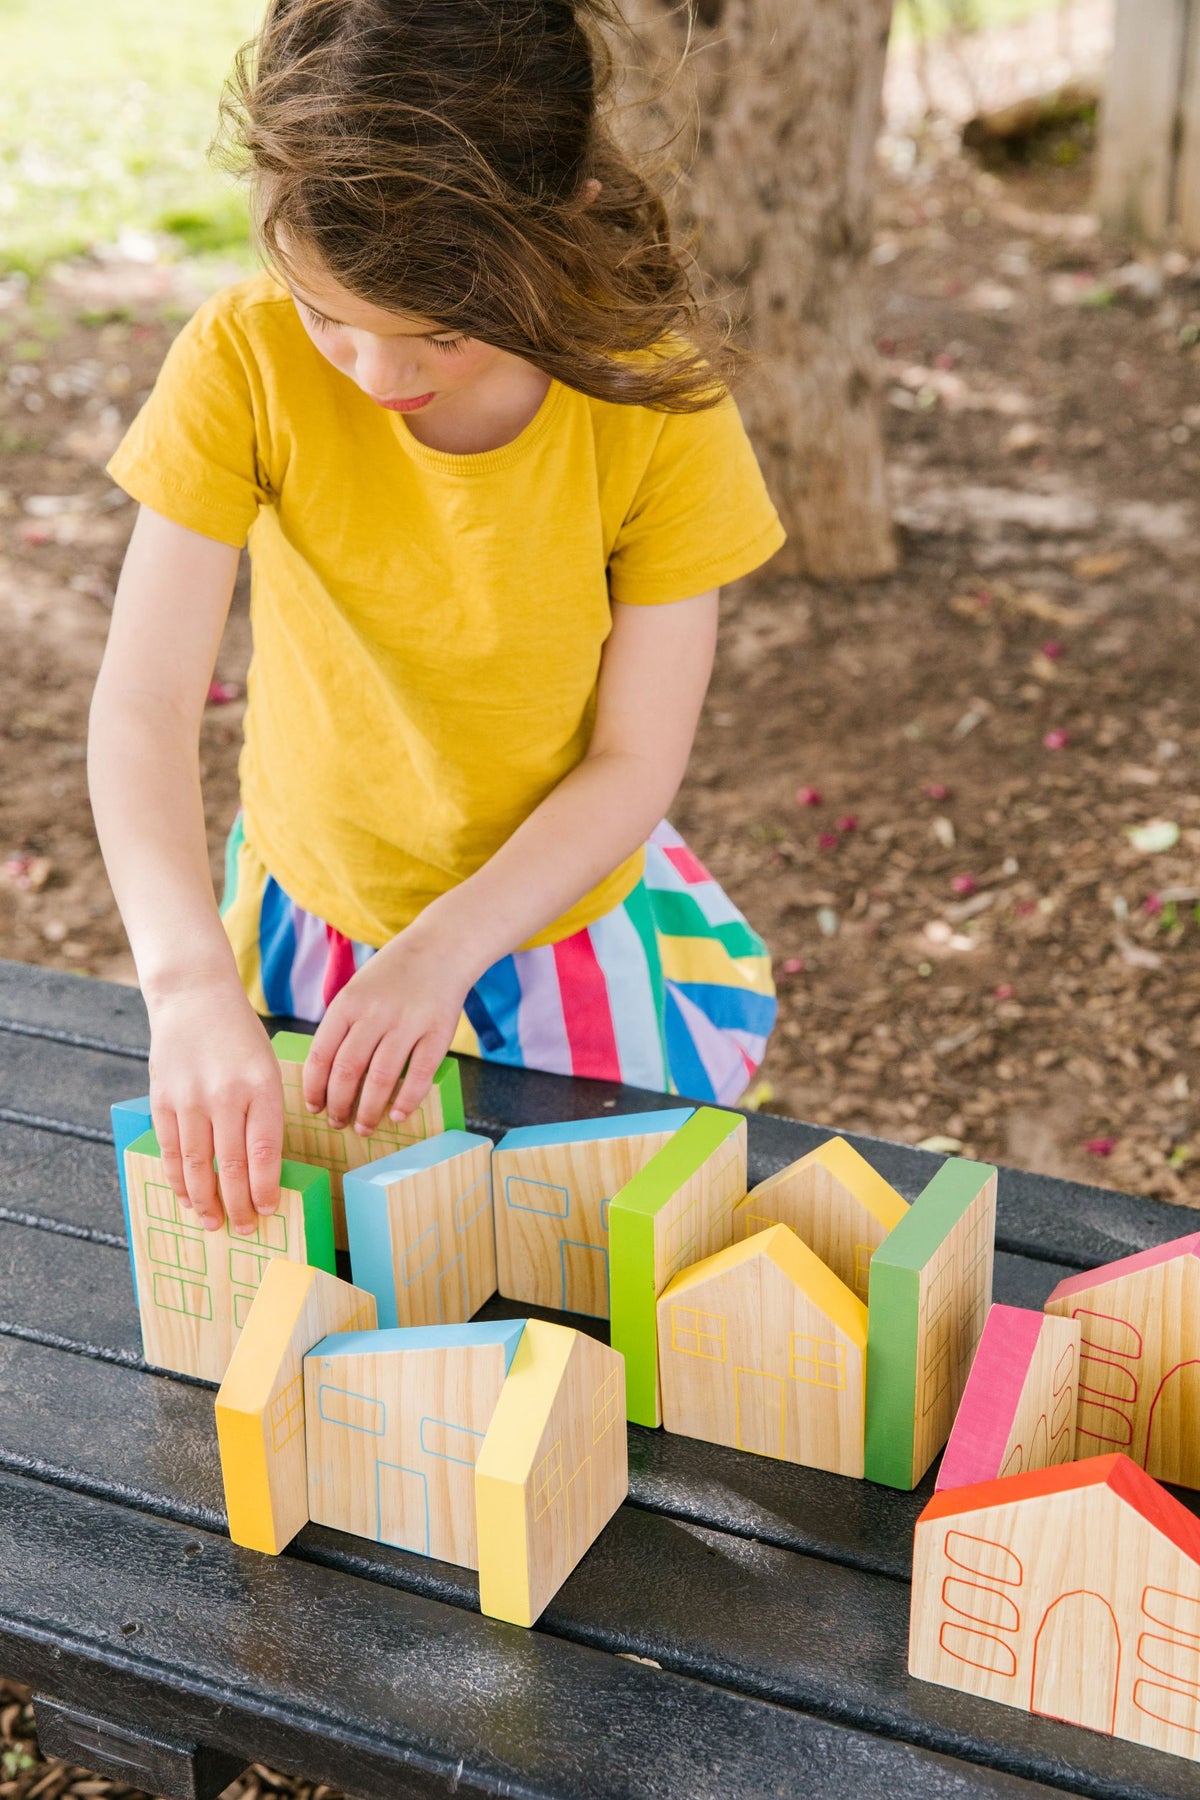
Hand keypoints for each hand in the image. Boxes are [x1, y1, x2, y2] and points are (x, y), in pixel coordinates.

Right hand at [145, 980, 283, 1234]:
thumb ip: (266, 1113)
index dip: (265, 1187)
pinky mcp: (163, 1100)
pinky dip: (178, 1179)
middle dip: (238, 1205)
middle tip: (245, 1228)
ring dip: (205, 1201)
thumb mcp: (267, 1068)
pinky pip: (169, 1150)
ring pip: (197, 1165)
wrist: (195, 996)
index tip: (269, 1210)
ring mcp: (190, 1099)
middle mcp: (226, 1096)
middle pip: (230, 1166)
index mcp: (261, 1087)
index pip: (265, 1151)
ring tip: (213, 1223)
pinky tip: (187, 1197)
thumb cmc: (240, 1037)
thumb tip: (263, 1168)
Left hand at [301, 925, 471, 1134]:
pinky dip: (407, 1100)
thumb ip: (342, 1027)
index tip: (314, 1107)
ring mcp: (408, 1023)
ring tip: (364, 1127)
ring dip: (369, 1109)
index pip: (322, 1054)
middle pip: (348, 1070)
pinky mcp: (438, 1032)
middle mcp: (375, 1014)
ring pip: (382, 1077)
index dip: (315, 1087)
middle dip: (339, 1105)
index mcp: (348, 1004)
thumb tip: (325, 1078)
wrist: (440, 949)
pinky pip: (420, 1074)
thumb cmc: (392, 977)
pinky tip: (398, 1115)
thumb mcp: (356, 991)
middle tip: (337, 1123)